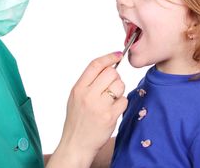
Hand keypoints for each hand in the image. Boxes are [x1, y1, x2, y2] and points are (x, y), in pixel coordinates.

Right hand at [50, 52, 127, 166]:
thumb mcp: (75, 97)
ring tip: (111, 100)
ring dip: (119, 91)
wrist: (76, 143)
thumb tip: (107, 66)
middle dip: (115, 77)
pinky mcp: (110, 116)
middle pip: (111, 73)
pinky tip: (113, 110)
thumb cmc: (77, 119)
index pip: (95, 65)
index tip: (118, 54)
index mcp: (78, 88)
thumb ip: (88, 82)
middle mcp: (88, 95)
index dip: (109, 57)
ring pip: (119, 85)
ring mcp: (99, 106)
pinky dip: (121, 104)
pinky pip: (124, 101)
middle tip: (111, 87)